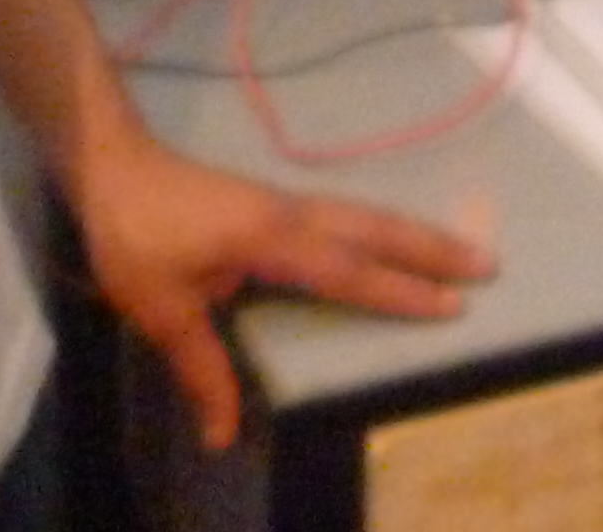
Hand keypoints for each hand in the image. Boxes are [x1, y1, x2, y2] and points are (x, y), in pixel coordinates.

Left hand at [70, 129, 494, 451]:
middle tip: (488, 263)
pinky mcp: (278, 203)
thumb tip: (223, 434)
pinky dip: (384, 226)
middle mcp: (293, 215)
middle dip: (431, 248)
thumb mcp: (160, 309)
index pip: (347, 270)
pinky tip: (395, 238)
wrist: (114, 168)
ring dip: (415, 232)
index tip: (451, 306)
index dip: (399, 291)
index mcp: (271, 239)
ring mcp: (288, 203)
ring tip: (463, 247)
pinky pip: (347, 214)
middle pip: (374, 229)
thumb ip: (200, 368)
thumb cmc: (136, 237)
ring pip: (365, 215)